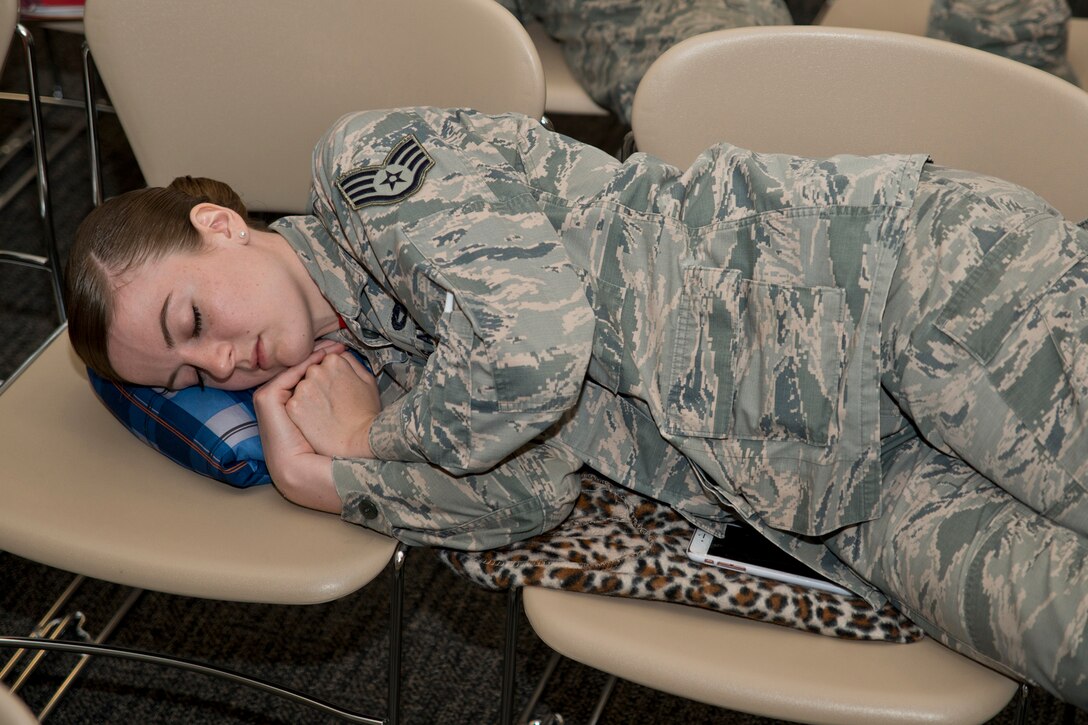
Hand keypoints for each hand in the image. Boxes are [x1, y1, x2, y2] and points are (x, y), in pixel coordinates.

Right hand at [253, 346, 342, 512]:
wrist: (306, 466)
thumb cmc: (326, 444)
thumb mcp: (333, 412)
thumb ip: (336, 391)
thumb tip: (344, 366)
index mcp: (292, 400)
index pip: (306, 372)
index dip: (325, 359)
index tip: (344, 348)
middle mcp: (280, 397)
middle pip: (300, 368)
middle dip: (320, 354)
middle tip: (339, 342)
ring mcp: (271, 396)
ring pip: (294, 369)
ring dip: (314, 355)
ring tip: (334, 345)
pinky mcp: (266, 397)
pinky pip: (288, 374)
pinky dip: (305, 364)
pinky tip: (323, 356)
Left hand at [285, 349, 381, 458]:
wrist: (358, 443)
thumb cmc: (367, 413)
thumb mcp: (367, 381)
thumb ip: (351, 362)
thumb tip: (339, 354)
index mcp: (334, 361)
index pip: (325, 360)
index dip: (331, 374)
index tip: (338, 387)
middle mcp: (315, 371)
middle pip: (311, 373)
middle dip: (319, 384)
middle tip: (333, 401)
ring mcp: (302, 389)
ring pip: (301, 388)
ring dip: (309, 397)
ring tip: (326, 412)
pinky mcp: (293, 406)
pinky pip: (293, 403)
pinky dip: (302, 410)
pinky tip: (316, 420)